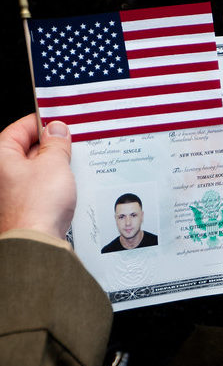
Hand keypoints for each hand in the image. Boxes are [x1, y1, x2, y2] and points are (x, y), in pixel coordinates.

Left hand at [0, 115, 75, 239]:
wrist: (36, 242)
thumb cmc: (37, 205)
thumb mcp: (54, 164)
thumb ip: (56, 144)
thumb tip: (57, 130)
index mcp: (1, 156)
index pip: (20, 128)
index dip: (42, 123)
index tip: (60, 123)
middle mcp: (1, 173)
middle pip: (27, 149)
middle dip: (51, 147)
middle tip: (72, 145)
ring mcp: (11, 191)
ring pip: (35, 170)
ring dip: (54, 167)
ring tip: (72, 168)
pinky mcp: (22, 206)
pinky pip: (39, 188)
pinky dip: (53, 184)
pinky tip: (68, 187)